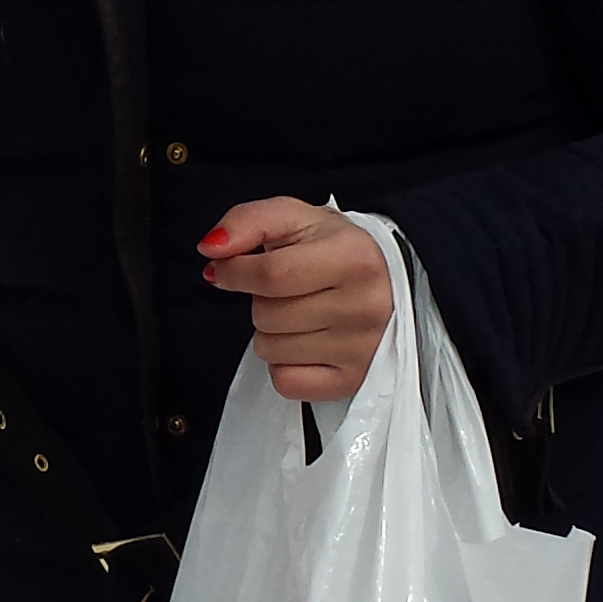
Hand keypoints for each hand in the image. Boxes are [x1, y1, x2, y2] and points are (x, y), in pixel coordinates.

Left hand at [199, 199, 395, 402]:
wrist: (391, 282)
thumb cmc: (335, 249)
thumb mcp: (297, 219)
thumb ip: (249, 221)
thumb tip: (211, 248)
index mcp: (354, 258)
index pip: (271, 275)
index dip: (236, 272)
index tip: (227, 269)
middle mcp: (364, 306)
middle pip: (267, 316)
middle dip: (262, 302)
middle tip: (288, 291)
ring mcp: (361, 349)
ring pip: (271, 351)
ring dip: (271, 334)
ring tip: (301, 315)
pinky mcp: (353, 382)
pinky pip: (285, 382)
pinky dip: (284, 365)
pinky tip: (306, 344)